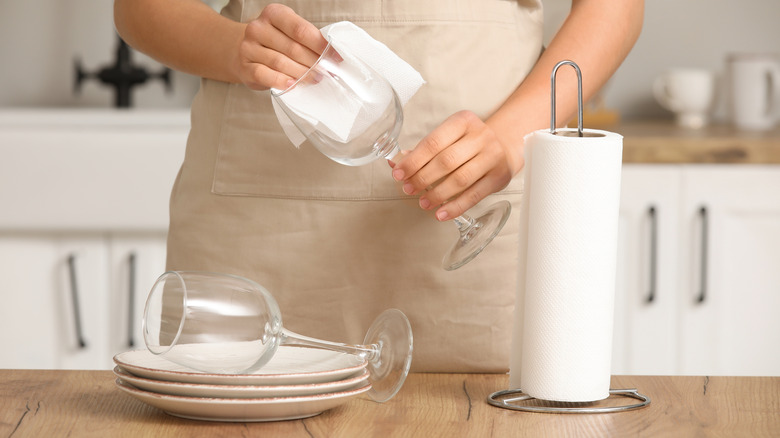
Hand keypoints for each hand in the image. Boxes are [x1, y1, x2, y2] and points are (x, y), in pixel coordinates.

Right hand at [237, 3, 327, 89]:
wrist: (243, 50)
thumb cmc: (274, 42)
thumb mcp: (288, 32)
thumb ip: (306, 39)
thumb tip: (330, 57)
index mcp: (274, 14)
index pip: (301, 30)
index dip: (320, 46)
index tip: (335, 58)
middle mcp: (258, 28)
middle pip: (293, 48)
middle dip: (314, 62)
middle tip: (327, 72)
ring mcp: (249, 47)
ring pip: (280, 63)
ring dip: (302, 74)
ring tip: (315, 79)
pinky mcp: (245, 67)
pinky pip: (265, 75)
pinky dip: (281, 81)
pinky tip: (293, 84)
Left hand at [390, 111, 522, 220]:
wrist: (506, 143)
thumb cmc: (469, 142)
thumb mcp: (449, 137)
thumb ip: (422, 150)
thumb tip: (395, 163)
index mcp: (462, 121)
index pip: (433, 142)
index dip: (413, 160)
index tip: (399, 174)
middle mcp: (480, 136)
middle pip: (446, 161)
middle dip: (423, 178)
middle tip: (409, 189)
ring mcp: (492, 156)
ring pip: (460, 179)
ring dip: (437, 194)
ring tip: (423, 202)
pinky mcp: (499, 176)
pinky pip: (474, 195)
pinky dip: (455, 207)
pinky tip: (441, 213)